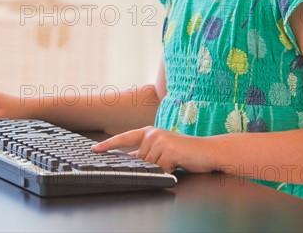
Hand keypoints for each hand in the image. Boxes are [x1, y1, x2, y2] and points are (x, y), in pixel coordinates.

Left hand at [92, 126, 211, 172]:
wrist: (207, 151)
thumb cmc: (185, 152)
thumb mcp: (162, 150)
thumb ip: (146, 153)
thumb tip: (129, 161)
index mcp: (148, 132)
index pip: (124, 138)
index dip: (108, 144)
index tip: (95, 149)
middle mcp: (152, 133)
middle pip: (139, 159)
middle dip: (150, 165)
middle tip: (168, 161)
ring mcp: (160, 140)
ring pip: (149, 165)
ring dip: (161, 168)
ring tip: (174, 161)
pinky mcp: (168, 149)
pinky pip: (160, 168)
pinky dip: (168, 170)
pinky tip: (177, 163)